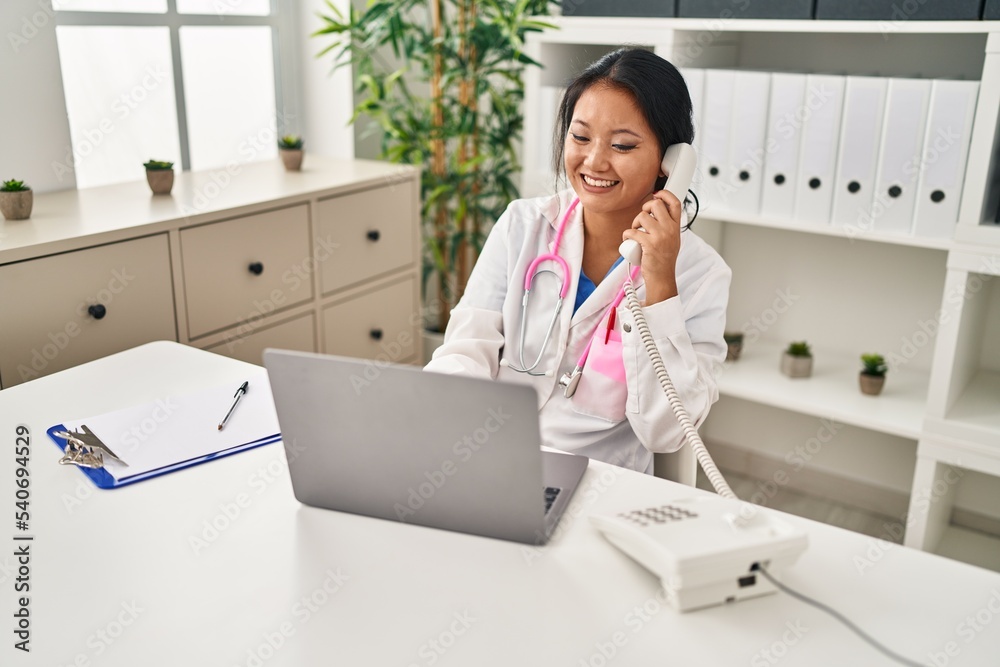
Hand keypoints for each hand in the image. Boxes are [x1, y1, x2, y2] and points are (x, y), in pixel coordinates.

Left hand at [621, 189, 680, 304]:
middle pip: (656, 205)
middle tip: (642, 219)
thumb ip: (668, 226)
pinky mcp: (649, 244)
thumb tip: (657, 211)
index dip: (664, 194)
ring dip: (634, 223)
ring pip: (642, 216)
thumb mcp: (672, 240)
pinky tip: (628, 240)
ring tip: (635, 232)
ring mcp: (660, 236)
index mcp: (676, 227)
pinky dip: (626, 235)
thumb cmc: (664, 260)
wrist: (662, 278)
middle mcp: (670, 230)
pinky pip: (632, 231)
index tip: (656, 194)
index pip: (675, 203)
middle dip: (645, 208)